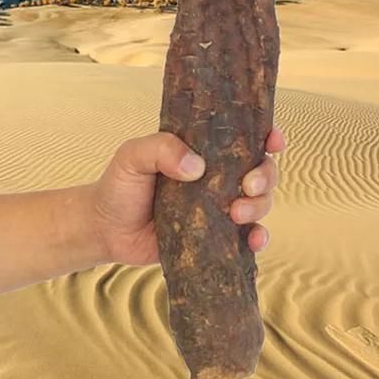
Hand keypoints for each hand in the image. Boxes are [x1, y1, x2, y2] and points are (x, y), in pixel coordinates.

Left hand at [91, 128, 285, 265]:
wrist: (106, 230)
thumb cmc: (120, 185)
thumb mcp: (133, 156)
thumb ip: (160, 149)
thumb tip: (197, 166)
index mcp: (204, 150)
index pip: (244, 138)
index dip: (267, 136)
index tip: (273, 140)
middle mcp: (218, 177)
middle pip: (261, 170)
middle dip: (266, 176)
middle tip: (248, 185)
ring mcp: (219, 208)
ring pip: (260, 202)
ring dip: (260, 206)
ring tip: (236, 214)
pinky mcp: (217, 238)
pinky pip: (248, 237)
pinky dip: (259, 238)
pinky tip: (254, 241)